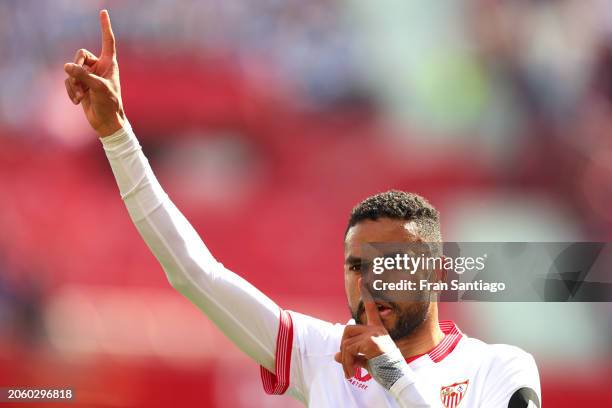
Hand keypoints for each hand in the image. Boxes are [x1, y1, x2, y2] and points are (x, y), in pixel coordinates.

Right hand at [64, 10, 124, 136]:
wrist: (106, 122)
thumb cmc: (110, 104)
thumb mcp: (98, 88)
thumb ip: (83, 76)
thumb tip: (67, 66)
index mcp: (110, 64)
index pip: (108, 41)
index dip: (105, 27)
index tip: (103, 12)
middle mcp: (99, 67)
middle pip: (81, 55)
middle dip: (77, 67)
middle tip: (79, 81)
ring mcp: (89, 75)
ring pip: (72, 69)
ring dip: (73, 83)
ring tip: (80, 95)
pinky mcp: (81, 85)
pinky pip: (69, 81)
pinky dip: (70, 90)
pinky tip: (76, 101)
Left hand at [334, 297, 399, 378]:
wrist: (399, 380)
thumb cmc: (386, 371)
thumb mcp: (367, 361)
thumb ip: (353, 355)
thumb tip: (336, 356)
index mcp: (378, 330)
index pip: (371, 309)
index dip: (366, 294)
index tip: (362, 280)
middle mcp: (376, 329)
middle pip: (347, 329)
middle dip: (342, 347)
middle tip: (347, 364)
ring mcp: (374, 334)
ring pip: (346, 342)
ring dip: (344, 360)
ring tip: (350, 373)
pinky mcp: (371, 342)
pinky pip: (348, 350)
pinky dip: (346, 363)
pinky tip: (352, 373)